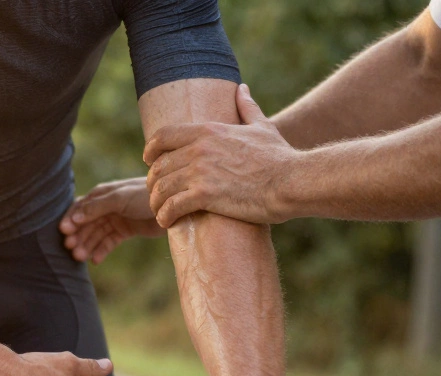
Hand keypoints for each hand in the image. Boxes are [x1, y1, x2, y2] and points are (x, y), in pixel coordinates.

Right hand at [58, 177, 164, 263]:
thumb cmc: (144, 196)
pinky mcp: (125, 232)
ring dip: (87, 245)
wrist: (171, 205)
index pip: (80, 209)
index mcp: (101, 195)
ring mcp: (115, 220)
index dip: (70, 220)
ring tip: (80, 257)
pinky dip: (101, 251)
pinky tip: (95, 260)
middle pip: (86, 224)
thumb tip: (73, 218)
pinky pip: (108, 243)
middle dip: (77, 236)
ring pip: (96, 235)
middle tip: (71, 250)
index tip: (63, 233)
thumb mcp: (119, 199)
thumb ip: (96, 208)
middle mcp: (105, 208)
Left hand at [143, 83, 296, 226]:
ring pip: (161, 188)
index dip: (150, 150)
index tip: (149, 162)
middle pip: (159, 166)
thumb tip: (242, 89)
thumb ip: (247, 107)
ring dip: (156, 202)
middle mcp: (199, 149)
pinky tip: (166, 222)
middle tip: (157, 194)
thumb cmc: (280, 156)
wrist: (292, 181)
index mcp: (207, 131)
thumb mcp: (262, 127)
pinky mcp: (205, 195)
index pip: (163, 136)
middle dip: (153, 182)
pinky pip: (172, 206)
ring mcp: (200, 171)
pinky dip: (165, 216)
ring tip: (160, 212)